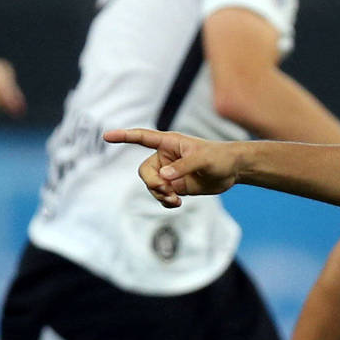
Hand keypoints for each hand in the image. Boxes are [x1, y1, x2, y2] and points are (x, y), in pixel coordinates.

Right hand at [103, 128, 241, 205]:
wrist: (233, 170)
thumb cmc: (220, 157)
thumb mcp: (204, 160)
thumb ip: (183, 167)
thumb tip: (164, 177)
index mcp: (169, 143)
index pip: (142, 138)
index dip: (124, 136)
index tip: (106, 136)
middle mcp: (165, 158)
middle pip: (145, 172)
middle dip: (153, 184)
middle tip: (168, 191)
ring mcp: (169, 173)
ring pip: (152, 186)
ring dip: (159, 194)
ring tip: (175, 199)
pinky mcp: (175, 186)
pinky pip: (161, 195)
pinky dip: (165, 201)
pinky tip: (175, 203)